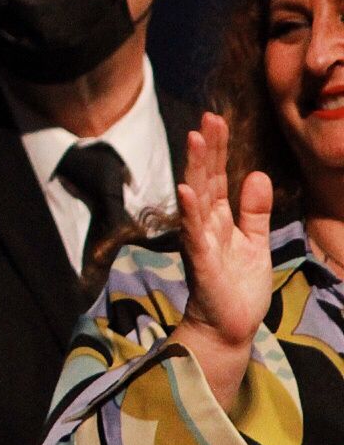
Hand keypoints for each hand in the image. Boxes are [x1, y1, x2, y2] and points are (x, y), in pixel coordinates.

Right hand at [170, 113, 274, 411]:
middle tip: (208, 117)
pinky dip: (190, 211)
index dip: (217, 149)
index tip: (216, 119)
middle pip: (205, 179)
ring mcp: (200, 240)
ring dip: (194, 168)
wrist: (229, 327)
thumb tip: (257, 174)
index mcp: (219, 218)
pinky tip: (187, 190)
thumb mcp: (255, 242)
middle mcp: (205, 224)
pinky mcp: (201, 261)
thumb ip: (254, 210)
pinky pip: (194, 232)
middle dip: (206, 149)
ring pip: (197, 198)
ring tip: (195, 139)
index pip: (217, 176)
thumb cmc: (238, 286)